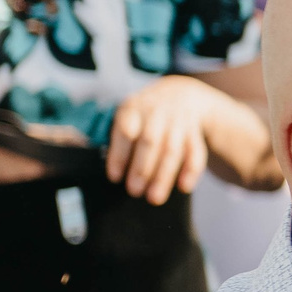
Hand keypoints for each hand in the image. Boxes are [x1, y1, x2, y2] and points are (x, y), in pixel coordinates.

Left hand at [107, 76, 222, 204]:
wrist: (180, 93)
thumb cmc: (144, 114)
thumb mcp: (128, 114)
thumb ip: (114, 135)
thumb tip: (95, 161)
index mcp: (133, 108)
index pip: (126, 131)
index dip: (119, 155)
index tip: (114, 177)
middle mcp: (157, 112)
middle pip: (150, 141)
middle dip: (142, 168)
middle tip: (134, 192)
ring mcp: (178, 121)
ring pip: (173, 150)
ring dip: (164, 176)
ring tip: (154, 198)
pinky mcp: (195, 132)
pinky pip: (196, 152)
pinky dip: (191, 171)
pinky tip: (183, 187)